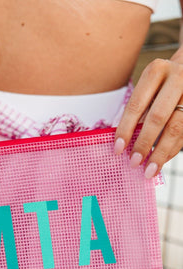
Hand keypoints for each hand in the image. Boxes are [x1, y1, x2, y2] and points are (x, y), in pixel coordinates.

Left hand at [114, 56, 182, 178]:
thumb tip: (124, 144)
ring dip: (161, 152)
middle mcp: (177, 78)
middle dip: (144, 143)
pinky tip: (162, 161)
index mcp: (156, 71)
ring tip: (149, 170)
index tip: (118, 149)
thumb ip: (139, 112)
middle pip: (158, 117)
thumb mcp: (149, 88)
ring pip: (176, 128)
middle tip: (134, 162)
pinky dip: (172, 150)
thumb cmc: (162, 85)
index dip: (126, 129)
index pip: (136, 105)